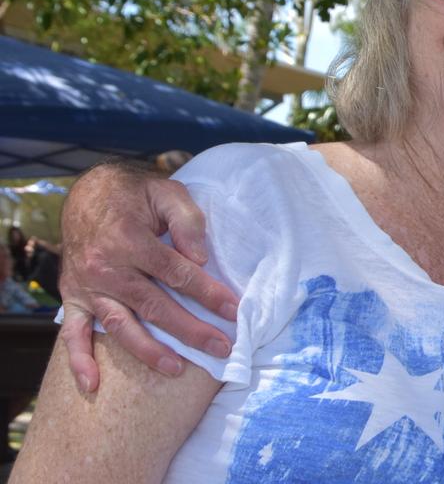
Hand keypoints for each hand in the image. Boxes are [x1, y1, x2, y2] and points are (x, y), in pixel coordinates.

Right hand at [58, 160, 238, 392]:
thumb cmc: (136, 195)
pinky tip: (93, 386)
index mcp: (130, 240)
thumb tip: (200, 259)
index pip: (177, 273)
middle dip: (191, 330)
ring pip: (120, 325)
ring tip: (177, 369)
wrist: (87, 193)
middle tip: (222, 347)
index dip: (208, 293)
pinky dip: (79, 361)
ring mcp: (87, 286)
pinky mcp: (73, 297)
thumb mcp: (167, 193)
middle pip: (154, 305)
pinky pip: (72, 333)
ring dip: (148, 350)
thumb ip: (187, 222)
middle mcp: (105, 267)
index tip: (234, 310)